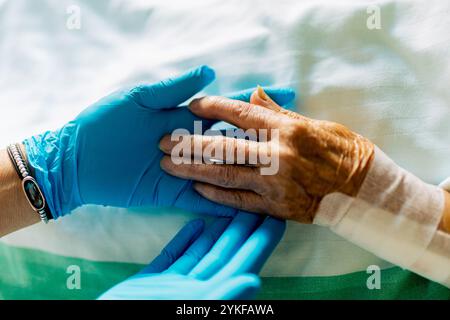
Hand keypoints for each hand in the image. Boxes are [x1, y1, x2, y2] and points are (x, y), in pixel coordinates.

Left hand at [24, 67, 294, 217]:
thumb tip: (208, 72)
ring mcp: (184, 170)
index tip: (284, 97)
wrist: (77, 160)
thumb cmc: (104, 123)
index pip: (226, 109)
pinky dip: (224, 201)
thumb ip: (172, 89)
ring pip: (222, 171)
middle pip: (230, 141)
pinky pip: (203, 199)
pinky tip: (250, 203)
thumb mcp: (138, 100)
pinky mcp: (172, 193)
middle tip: (291, 143)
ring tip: (281, 175)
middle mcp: (189, 144)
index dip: (252, 104)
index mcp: (182, 117)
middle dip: (258, 140)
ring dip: (247, 171)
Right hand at [98, 212, 285, 299]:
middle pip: (227, 254)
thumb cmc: (137, 318)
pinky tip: (196, 224)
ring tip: (233, 207)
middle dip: (244, 229)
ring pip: (203, 254)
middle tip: (259, 204)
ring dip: (219, 232)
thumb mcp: (183, 310)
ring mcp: (173, 287)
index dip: (262, 242)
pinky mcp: (151, 282)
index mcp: (208, 296)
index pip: (243, 264)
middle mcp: (195, 291)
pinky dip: (186, 241)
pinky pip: (174, 258)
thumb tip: (256, 281)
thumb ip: (222, 297)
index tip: (277, 219)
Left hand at [160, 87, 373, 222]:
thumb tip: (252, 95)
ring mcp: (273, 184)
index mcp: (286, 130)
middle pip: (222, 146)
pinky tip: (197, 188)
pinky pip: (238, 200)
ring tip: (168, 166)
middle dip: (188, 143)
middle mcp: (276, 156)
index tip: (192, 105)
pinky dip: (215, 195)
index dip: (212, 107)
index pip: (239, 114)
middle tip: (163, 141)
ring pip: (224, 175)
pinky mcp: (274, 207)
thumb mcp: (313, 123)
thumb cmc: (341, 151)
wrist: (360, 190)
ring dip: (192, 170)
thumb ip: (278, 112)